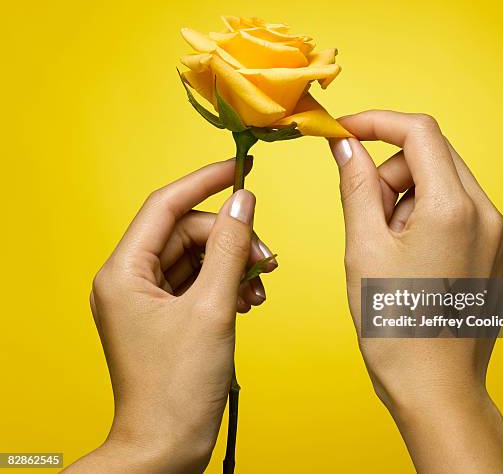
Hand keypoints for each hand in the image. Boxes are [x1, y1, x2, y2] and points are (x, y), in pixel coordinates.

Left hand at [65, 158, 275, 473]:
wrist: (168, 446)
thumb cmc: (178, 388)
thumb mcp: (212, 308)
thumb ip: (231, 248)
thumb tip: (244, 201)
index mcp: (124, 272)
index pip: (165, 205)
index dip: (204, 181)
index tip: (240, 167)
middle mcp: (130, 280)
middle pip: (188, 233)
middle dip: (231, 239)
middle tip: (267, 257)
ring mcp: (148, 299)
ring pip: (198, 257)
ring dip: (234, 264)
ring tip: (260, 286)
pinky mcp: (166, 315)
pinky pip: (200, 281)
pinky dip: (227, 284)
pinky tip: (249, 298)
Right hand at [329, 111, 502, 472]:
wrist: (435, 388)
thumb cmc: (396, 326)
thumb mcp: (364, 248)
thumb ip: (355, 186)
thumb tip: (345, 145)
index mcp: (454, 209)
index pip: (419, 132)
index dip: (377, 123)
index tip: (345, 132)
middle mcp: (488, 215)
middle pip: (432, 158)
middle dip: (390, 175)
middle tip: (365, 216)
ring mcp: (499, 236)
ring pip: (445, 185)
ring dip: (408, 201)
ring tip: (391, 249)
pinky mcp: (499, 253)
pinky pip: (460, 213)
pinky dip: (429, 220)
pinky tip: (414, 261)